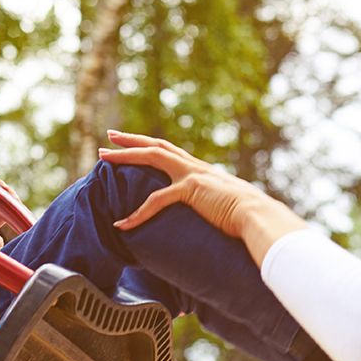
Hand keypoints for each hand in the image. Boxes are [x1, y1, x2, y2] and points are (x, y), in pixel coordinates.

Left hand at [98, 130, 264, 236]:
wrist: (258, 216)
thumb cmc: (245, 217)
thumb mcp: (224, 206)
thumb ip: (212, 205)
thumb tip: (210, 215)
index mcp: (200, 170)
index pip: (169, 152)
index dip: (148, 145)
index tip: (131, 142)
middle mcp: (194, 167)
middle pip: (156, 146)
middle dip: (130, 140)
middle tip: (108, 137)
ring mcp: (192, 175)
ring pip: (151, 157)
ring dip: (125, 156)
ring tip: (103, 157)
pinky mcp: (191, 190)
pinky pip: (156, 200)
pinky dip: (137, 214)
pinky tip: (122, 224)